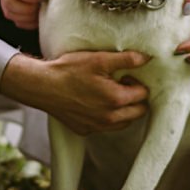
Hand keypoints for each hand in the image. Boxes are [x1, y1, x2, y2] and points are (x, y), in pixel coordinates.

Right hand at [0, 50, 150, 135]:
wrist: (42, 86)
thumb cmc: (70, 70)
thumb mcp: (100, 59)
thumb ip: (127, 59)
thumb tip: (147, 58)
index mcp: (116, 100)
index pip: (143, 94)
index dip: (136, 82)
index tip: (124, 75)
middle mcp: (109, 118)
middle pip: (138, 112)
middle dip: (134, 98)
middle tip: (119, 84)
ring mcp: (97, 127)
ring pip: (123, 122)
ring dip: (123, 110)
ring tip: (108, 93)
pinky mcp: (85, 130)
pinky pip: (105, 127)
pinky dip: (106, 117)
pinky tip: (94, 102)